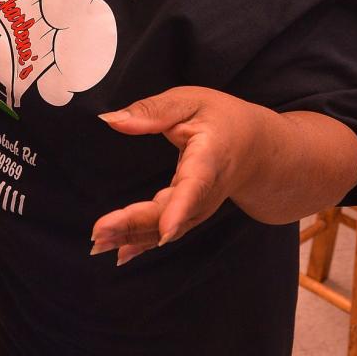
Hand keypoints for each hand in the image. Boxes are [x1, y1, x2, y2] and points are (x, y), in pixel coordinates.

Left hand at [89, 86, 268, 266]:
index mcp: (209, 157)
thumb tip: (111, 120)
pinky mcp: (189, 214)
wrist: (257, 149)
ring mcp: (199, 207)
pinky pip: (164, 232)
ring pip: (164, 228)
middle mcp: (205, 190)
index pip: (195, 185)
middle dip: (135, 225)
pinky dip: (141, 244)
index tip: (165, 230)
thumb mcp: (190, 101)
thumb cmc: (223, 120)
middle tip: (100, 233)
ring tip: (99, 243)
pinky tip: (119, 254)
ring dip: (131, 237)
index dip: (180, 208)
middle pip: (171, 213)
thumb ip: (151, 111)